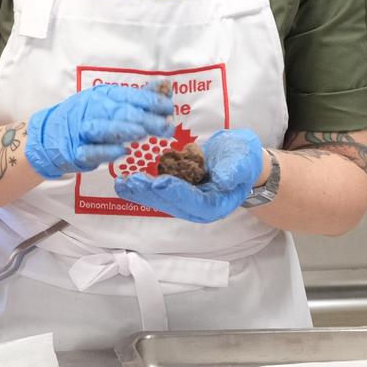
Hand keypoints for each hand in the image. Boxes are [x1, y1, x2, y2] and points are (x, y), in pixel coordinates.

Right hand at [24, 83, 172, 180]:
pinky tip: (122, 151)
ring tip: (142, 132)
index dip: (150, 102)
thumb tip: (164, 86)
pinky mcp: (75, 151)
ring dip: (123, 129)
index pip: (128, 96)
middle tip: (165, 126)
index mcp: (102, 96)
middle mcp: (91, 109)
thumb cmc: (87, 118)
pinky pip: (90, 151)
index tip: (169, 109)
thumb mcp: (110, 103)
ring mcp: (81, 130)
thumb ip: (138, 98)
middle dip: (144, 118)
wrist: (50, 135)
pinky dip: (106, 151)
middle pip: (119, 112)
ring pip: (103, 128)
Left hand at [112, 128, 265, 222]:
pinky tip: (124, 181)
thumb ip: (234, 171)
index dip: (177, 193)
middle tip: (131, 183)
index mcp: (216, 204)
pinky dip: (141, 187)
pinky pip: (157, 192)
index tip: (160, 183)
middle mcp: (198, 208)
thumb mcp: (243, 161)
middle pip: (172, 203)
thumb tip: (223, 180)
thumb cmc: (243, 159)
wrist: (237, 158)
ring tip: (123, 183)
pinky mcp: (176, 192)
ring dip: (141, 192)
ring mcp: (185, 201)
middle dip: (150, 194)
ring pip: (161, 200)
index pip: (195, 202)